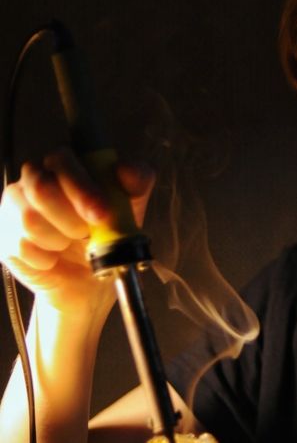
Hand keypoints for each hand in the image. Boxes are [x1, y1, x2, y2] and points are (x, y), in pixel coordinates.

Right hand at [0, 148, 154, 316]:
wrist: (90, 283)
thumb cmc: (109, 237)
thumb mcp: (132, 208)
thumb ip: (136, 181)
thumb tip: (125, 169)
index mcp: (65, 165)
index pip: (61, 159)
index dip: (81, 187)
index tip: (101, 214)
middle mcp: (34, 178)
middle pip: (40, 186)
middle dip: (71, 217)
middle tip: (86, 234)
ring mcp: (14, 206)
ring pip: (30, 219)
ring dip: (60, 240)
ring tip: (70, 245)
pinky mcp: (5, 236)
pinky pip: (21, 246)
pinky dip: (46, 259)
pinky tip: (54, 259)